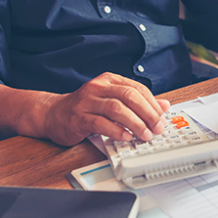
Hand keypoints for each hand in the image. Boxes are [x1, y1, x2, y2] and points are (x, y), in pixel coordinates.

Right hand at [43, 72, 170, 145]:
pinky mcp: (78, 118)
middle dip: (147, 113)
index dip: (152, 104)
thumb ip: (136, 102)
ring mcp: (87, 102)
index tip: (161, 118)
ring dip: (135, 123)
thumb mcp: (112, 100)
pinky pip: (100, 123)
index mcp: (109, 80)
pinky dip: (116, 131)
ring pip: (116, 108)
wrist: (53, 114)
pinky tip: (126, 137)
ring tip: (144, 135)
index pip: (137, 88)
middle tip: (157, 128)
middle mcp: (98, 87)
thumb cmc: (85, 108)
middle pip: (129, 96)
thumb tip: (164, 105)